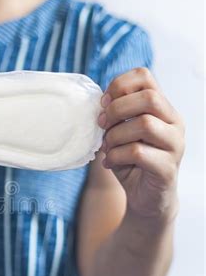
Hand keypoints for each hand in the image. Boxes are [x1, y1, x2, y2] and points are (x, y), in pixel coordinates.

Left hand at [97, 67, 184, 222]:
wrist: (145, 197)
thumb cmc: (130, 161)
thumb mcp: (119, 134)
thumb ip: (114, 117)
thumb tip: (99, 104)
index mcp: (162, 108)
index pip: (145, 77)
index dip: (118, 85)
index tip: (103, 104)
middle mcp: (174, 122)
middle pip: (149, 97)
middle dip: (116, 110)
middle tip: (102, 125)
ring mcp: (175, 145)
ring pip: (144, 124)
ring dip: (115, 135)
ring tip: (107, 147)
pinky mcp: (168, 168)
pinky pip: (138, 152)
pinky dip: (115, 156)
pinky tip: (109, 162)